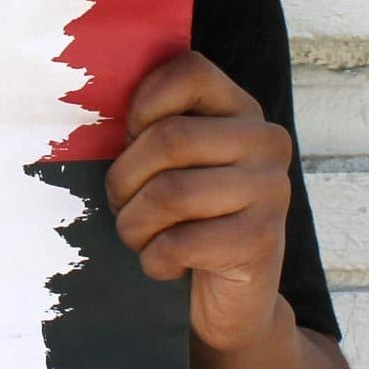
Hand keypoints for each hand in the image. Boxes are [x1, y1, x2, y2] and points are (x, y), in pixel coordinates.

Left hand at [104, 49, 293, 351]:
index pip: (190, 71)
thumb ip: (153, 126)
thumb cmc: (187, 218)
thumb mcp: (173, 161)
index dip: (143, 104)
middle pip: (169, 138)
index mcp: (241, 110)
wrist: (232, 297)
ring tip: (139, 235)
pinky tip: (165, 263)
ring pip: (171, 192)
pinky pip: (181, 242)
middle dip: (124, 178)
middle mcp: (266, 142)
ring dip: (134, 224)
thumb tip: (97, 102)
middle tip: (120, 203)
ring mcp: (271, 190)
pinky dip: (155, 259)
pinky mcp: (261, 240)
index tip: (130, 137)